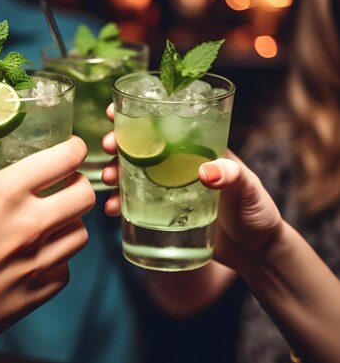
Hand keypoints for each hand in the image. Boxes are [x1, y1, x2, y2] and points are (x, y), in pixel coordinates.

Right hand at [0, 137, 93, 361]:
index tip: (72, 148)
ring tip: (54, 223)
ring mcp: (40, 259)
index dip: (74, 149)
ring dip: (71, 223)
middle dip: (79, 185)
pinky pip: (65, 268)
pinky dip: (58, 260)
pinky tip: (39, 258)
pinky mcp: (40, 290)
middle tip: (66, 186)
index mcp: (4, 193)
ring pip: (82, 233)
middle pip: (85, 195)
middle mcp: (31, 223)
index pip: (62, 160)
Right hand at [101, 103, 283, 271]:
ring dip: (115, 172)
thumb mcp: (249, 189)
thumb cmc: (258, 213)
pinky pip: (135, 202)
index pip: (165, 123)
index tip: (115, 112)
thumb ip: (232, 176)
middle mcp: (179, 164)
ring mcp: (169, 188)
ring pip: (133, 173)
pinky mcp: (164, 212)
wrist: (256, 254)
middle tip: (107, 146)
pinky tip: (112, 209)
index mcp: (198, 148)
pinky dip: (120, 203)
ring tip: (107, 180)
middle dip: (119, 143)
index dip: (137, 115)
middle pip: (142, 146)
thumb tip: (206, 171)